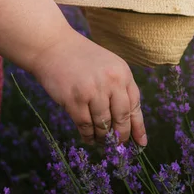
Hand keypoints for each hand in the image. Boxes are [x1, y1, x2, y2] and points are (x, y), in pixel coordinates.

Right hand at [29, 28, 145, 145]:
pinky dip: (88, 135)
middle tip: (117, 146)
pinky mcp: (74, 99)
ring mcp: (93, 91)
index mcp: (123, 73)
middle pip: (121, 118)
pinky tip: (88, 138)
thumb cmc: (82, 59)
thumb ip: (119, 89)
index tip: (141, 143)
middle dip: (120, 136)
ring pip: (103, 124)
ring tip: (101, 142)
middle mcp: (111, 82)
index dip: (138, 127)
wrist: (53, 47)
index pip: (135, 105)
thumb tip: (126, 122)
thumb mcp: (108, 67)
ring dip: (103, 137)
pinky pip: (85, 125)